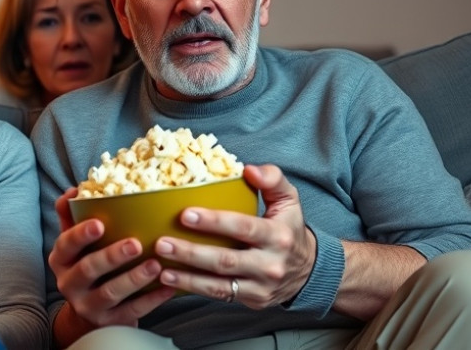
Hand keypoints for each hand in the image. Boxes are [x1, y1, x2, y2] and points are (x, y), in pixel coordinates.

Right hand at [48, 188, 174, 339]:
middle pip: (88, 269)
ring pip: (110, 293)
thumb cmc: (88, 265)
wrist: (91, 312)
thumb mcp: (76, 244)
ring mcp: (88, 306)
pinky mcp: (109, 322)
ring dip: (134, 278)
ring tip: (156, 265)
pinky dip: (151, 300)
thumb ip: (72, 216)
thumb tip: (75, 188)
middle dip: (112, 256)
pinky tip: (168, 287)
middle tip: (135, 244)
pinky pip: (132, 311)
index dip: (80, 234)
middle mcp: (70, 283)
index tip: (99, 223)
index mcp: (61, 259)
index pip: (65, 245)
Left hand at [153, 164, 315, 308]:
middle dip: (191, 253)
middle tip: (162, 243)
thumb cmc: (289, 228)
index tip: (186, 214)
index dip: (214, 222)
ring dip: (187, 277)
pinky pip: (219, 296)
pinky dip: (193, 289)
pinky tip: (171, 280)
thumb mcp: (289, 200)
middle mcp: (270, 264)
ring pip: (219, 285)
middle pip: (226, 260)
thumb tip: (249, 169)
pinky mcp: (251, 301)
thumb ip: (272, 179)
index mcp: (278, 236)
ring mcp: (260, 287)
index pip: (243, 228)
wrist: (308, 270)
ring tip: (161, 267)